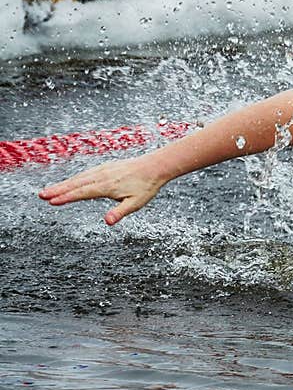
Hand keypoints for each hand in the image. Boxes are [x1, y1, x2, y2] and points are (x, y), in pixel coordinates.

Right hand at [38, 156, 166, 225]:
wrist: (154, 167)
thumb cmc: (146, 186)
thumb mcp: (136, 203)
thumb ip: (120, 212)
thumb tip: (107, 222)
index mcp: (107, 186)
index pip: (83, 192)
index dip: (67, 197)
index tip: (52, 201)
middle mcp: (102, 176)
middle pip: (76, 184)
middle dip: (58, 190)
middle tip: (41, 195)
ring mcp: (102, 170)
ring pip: (79, 177)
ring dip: (63, 184)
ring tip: (49, 190)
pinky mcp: (105, 167)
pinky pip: (85, 173)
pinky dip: (73, 179)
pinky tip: (68, 183)